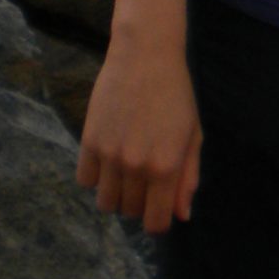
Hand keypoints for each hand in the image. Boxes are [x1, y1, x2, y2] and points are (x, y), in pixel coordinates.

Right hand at [76, 36, 201, 236]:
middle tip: (147, 181)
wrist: (145, 56)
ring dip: (117, 195)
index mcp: (166, 167)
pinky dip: (96, 177)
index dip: (159, 223)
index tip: (159, 212)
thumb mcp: (192, 135)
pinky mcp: (89, 141)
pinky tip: (109, 160)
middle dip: (140, 205)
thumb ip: (188, 178)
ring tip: (127, 173)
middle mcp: (136, 166)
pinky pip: (85, 180)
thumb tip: (182, 215)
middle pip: (130, 212)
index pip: (156, 221)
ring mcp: (110, 155)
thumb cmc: (176, 95)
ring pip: (106, 201)